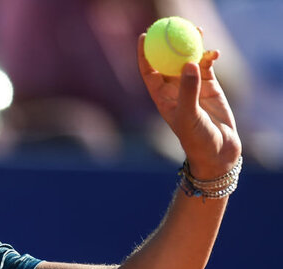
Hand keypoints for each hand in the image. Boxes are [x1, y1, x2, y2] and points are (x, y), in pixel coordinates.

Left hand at [137, 33, 241, 179]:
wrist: (217, 151)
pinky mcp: (210, 87)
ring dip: (192, 45)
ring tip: (197, 30)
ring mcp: (192, 87)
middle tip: (172, 25)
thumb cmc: (195, 138)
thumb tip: (188, 63)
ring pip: (188, 60)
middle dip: (169, 43)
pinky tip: (214, 53)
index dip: (144, 53)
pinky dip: (209, 57)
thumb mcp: (188, 114)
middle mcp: (174, 90)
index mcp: (161, 97)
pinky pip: (207, 66)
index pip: (149, 71)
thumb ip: (188, 89)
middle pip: (168, 61)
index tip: (144, 36)